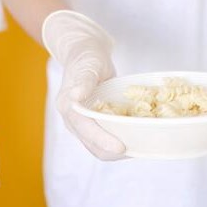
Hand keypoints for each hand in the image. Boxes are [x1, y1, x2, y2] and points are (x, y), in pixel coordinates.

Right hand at [42, 10, 125, 159]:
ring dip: (117, 152)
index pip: (85, 129)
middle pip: (92, 146)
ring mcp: (82, 125)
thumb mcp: (88, 64)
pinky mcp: (92, 126)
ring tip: (138, 148)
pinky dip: (119, 142)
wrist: (86, 54)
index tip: (121, 148)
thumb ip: (84, 80)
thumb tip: (76, 96)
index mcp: (68, 107)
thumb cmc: (88, 57)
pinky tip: (134, 140)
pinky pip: (105, 141)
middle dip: (113, 152)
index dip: (102, 140)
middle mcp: (72, 121)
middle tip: (136, 151)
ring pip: (98, 148)